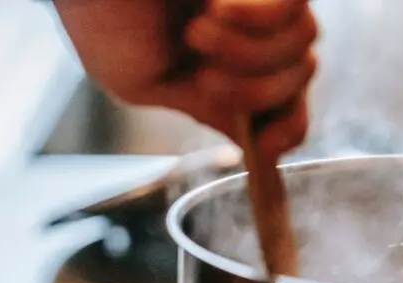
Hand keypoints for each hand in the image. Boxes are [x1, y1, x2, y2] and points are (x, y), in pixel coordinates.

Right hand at [54, 0, 317, 157]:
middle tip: (204, 77)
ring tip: (197, 32)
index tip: (260, 148)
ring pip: (301, 47)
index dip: (283, 133)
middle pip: (298, 79)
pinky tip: (215, 7)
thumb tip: (248, 143)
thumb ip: (201, 109)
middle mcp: (246, 33)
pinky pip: (292, 9)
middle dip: (252, 93)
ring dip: (245, 54)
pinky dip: (256, 18)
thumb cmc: (100, 16)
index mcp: (216, 67)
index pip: (280, 106)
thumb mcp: (142, 83)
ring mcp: (257, 0)